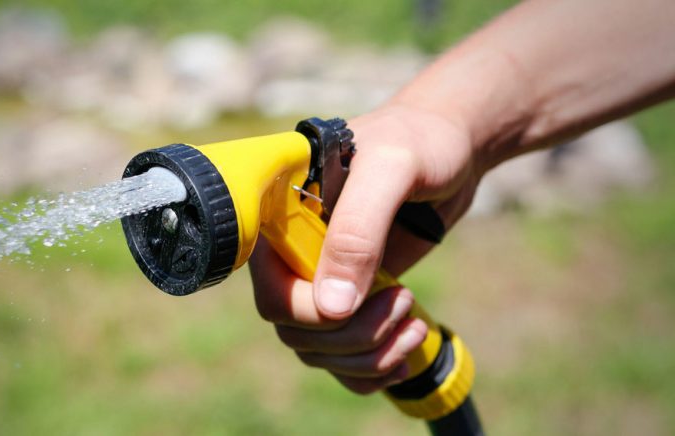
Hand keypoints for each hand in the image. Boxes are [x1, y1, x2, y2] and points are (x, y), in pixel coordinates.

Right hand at [250, 103, 479, 393]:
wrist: (451, 145)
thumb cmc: (419, 141)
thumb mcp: (391, 169)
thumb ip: (358, 230)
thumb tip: (332, 308)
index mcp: (282, 219)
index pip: (272, 291)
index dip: (310, 313)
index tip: (361, 297)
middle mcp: (294, 253)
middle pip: (295, 331)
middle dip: (352, 336)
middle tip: (403, 304)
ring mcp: (322, 277)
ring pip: (319, 351)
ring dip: (368, 356)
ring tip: (412, 327)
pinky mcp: (351, 293)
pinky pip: (342, 356)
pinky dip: (370, 368)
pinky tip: (404, 350)